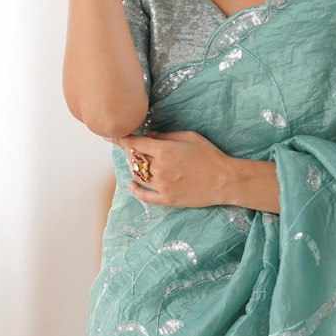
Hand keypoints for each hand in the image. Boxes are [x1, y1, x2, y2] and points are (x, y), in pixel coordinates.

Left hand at [114, 131, 234, 208]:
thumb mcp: (189, 137)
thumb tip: (148, 136)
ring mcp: (162, 185)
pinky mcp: (167, 199)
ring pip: (138, 176)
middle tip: (134, 149)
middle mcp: (159, 168)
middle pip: (134, 160)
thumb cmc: (209, 155)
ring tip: (138, 164)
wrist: (224, 180)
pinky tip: (132, 185)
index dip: (120, 139)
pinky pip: (144, 196)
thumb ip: (165, 136)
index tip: (111, 136)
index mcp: (164, 151)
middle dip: (131, 153)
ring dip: (135, 168)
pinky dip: (135, 190)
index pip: (134, 144)